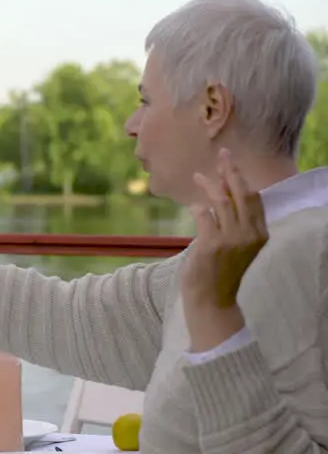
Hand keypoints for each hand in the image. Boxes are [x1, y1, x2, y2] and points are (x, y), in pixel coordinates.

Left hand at [180, 149, 266, 350]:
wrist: (212, 300)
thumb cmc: (220, 271)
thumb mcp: (236, 245)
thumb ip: (234, 223)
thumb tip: (221, 193)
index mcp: (260, 234)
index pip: (255, 199)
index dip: (242, 179)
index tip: (231, 163)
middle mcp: (249, 235)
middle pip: (242, 194)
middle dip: (232, 171)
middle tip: (222, 153)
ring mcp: (231, 240)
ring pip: (222, 201)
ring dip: (209, 185)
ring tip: (198, 176)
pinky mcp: (211, 245)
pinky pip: (204, 215)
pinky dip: (197, 207)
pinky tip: (193, 205)